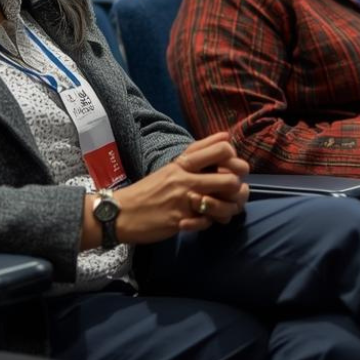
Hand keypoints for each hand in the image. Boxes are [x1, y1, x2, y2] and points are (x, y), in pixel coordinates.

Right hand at [104, 134, 249, 245]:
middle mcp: (186, 177)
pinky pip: (210, 221)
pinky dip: (212, 222)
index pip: (221, 148)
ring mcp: (184, 199)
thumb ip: (195, 156)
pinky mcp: (181, 219)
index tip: (231, 167)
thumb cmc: (148, 190)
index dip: (234, 158)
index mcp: (183, 162)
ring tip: (225, 209)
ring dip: (230, 207)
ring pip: (224, 202)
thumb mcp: (171, 168)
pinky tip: (207, 221)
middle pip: (230, 176)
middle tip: (234, 192)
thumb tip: (225, 137)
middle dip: (239, 187)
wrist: (121, 213)